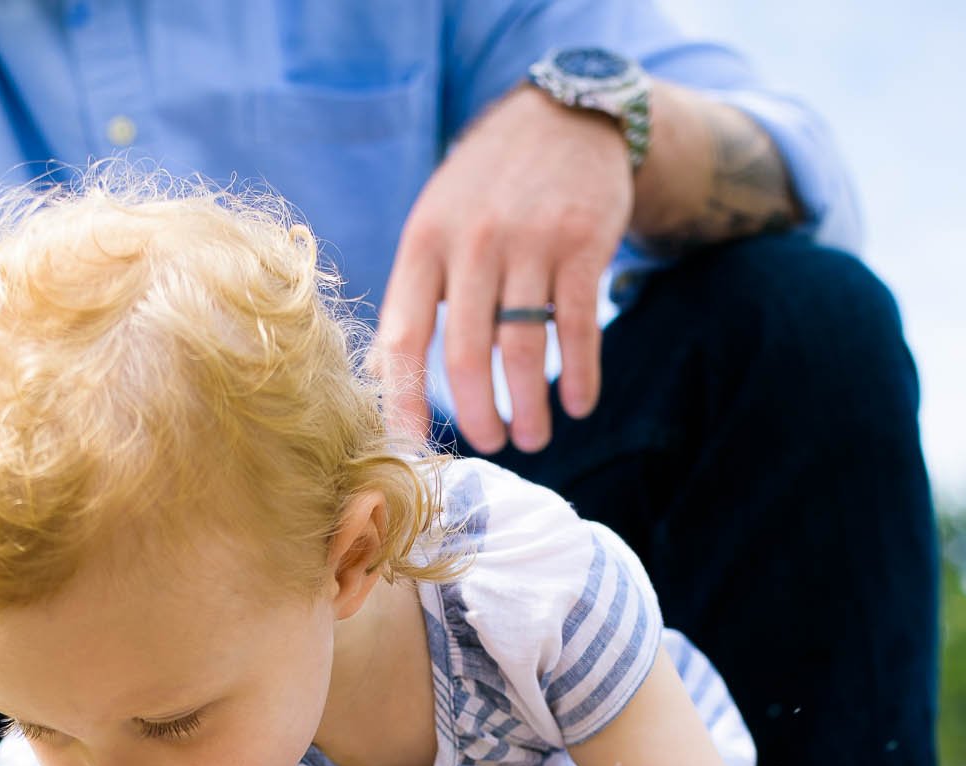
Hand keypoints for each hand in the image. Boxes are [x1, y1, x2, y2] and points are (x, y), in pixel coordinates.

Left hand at [371, 88, 633, 453]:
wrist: (563, 117)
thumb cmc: (488, 189)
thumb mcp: (436, 223)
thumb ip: (415, 296)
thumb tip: (381, 378)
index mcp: (424, 243)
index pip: (403, 336)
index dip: (403, 399)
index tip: (411, 447)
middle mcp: (472, 241)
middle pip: (468, 354)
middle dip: (479, 415)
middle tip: (491, 445)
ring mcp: (531, 241)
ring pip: (524, 349)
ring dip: (529, 408)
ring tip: (533, 438)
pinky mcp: (584, 242)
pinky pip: (579, 327)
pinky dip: (581, 376)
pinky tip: (580, 404)